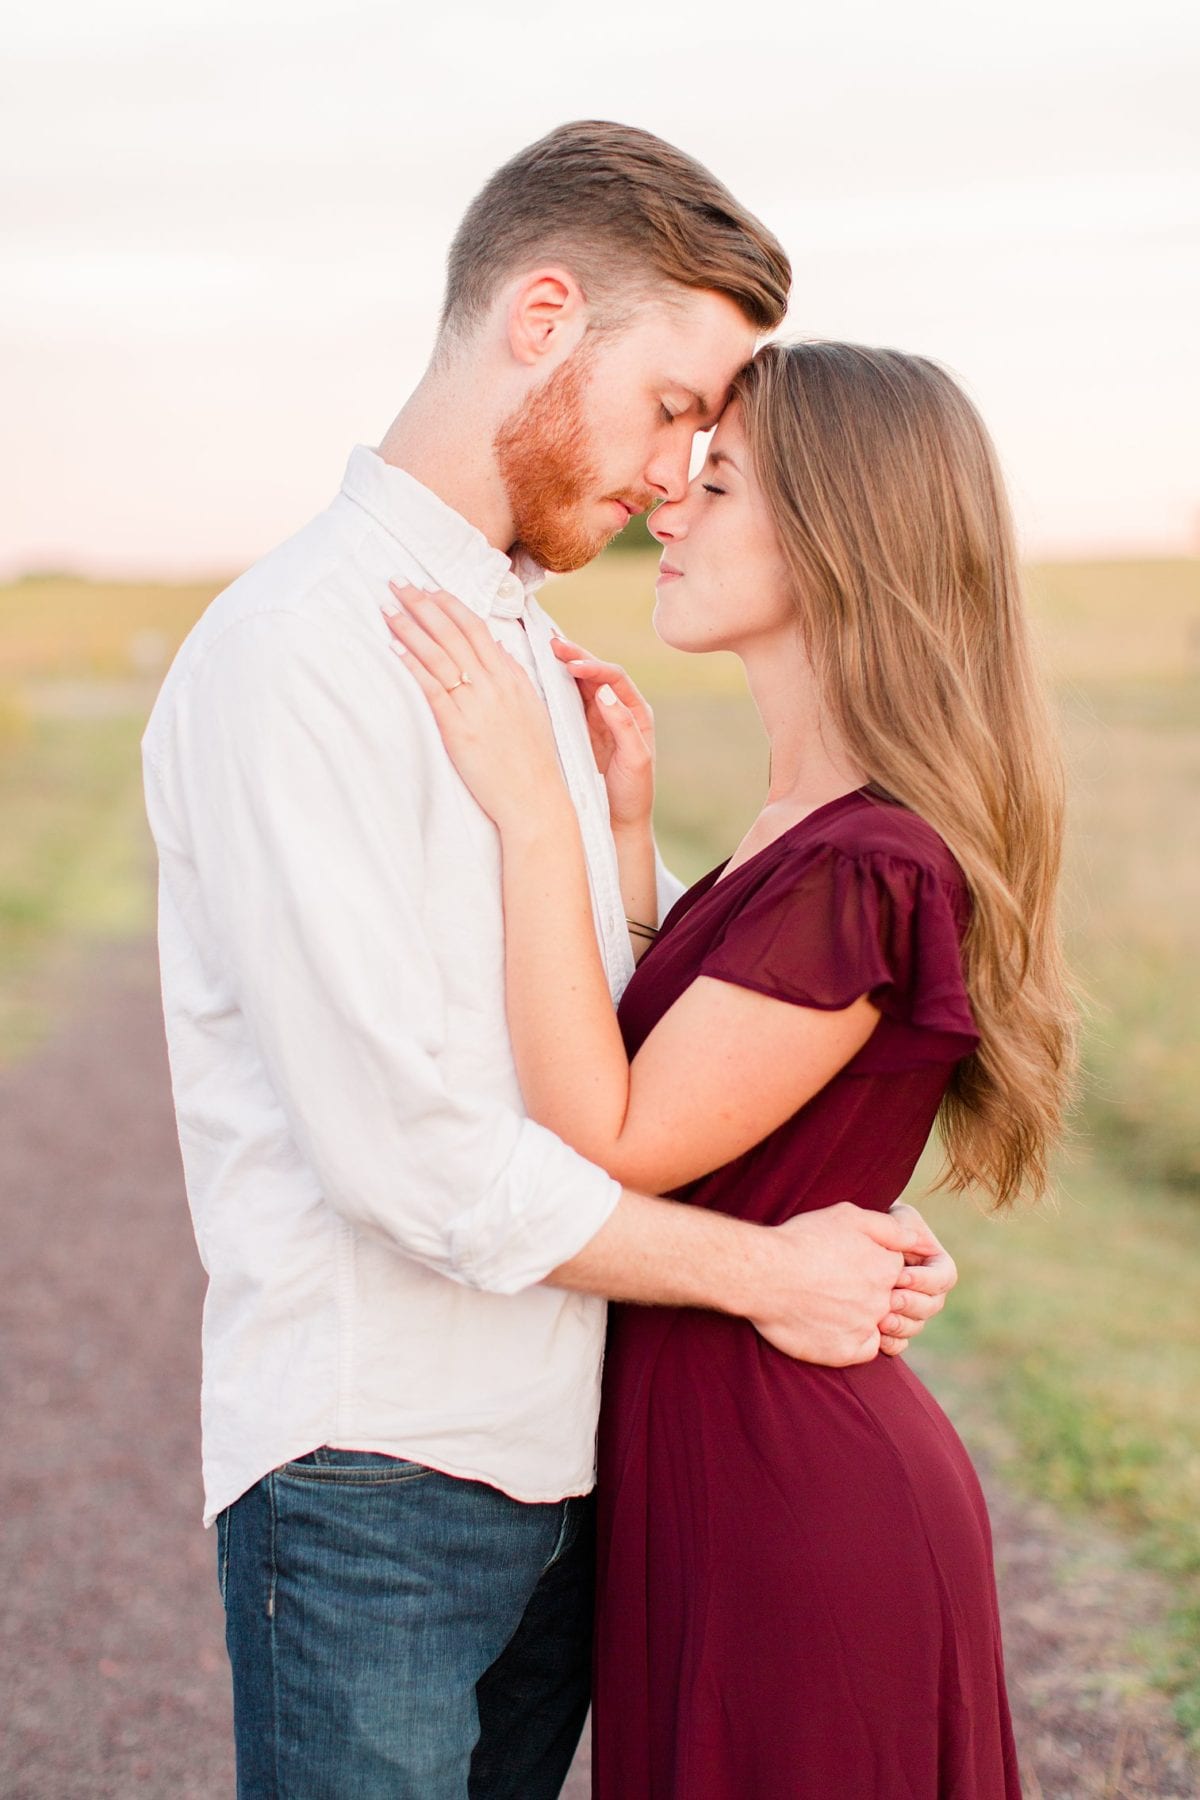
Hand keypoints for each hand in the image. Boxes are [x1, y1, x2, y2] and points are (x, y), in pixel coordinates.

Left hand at [383, 584, 564, 832]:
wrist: (535, 798)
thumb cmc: (531, 759)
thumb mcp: (530, 708)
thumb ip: (513, 675)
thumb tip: (497, 649)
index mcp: (512, 676)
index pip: (476, 628)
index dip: (448, 604)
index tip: (428, 589)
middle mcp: (494, 684)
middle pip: (453, 632)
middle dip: (422, 604)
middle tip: (397, 582)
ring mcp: (477, 705)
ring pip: (439, 654)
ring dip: (410, 627)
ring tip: (386, 607)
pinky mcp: (460, 728)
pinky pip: (432, 689)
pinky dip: (412, 665)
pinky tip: (394, 648)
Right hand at [550, 635, 654, 830]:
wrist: (620, 821)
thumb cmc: (634, 793)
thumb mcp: (636, 760)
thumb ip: (624, 727)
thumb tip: (605, 693)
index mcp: (635, 712)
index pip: (615, 679)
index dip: (595, 668)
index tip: (574, 664)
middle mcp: (617, 710)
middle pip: (596, 674)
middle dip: (575, 656)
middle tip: (553, 643)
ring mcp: (597, 719)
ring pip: (580, 684)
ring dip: (563, 666)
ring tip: (545, 649)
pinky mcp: (580, 731)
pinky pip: (567, 703)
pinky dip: (555, 686)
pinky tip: (541, 675)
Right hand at [749, 1202, 928, 1365]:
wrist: (765, 1274)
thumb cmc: (803, 1240)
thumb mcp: (848, 1216)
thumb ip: (892, 1228)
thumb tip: (921, 1241)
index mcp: (888, 1267)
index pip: (899, 1271)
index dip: (874, 1266)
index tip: (850, 1264)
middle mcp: (884, 1299)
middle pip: (891, 1299)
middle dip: (871, 1293)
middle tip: (838, 1285)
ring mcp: (867, 1327)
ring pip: (882, 1326)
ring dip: (865, 1318)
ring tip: (834, 1305)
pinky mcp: (848, 1351)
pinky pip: (867, 1350)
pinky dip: (855, 1341)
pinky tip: (834, 1325)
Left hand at [877, 1200, 957, 1356]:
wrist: (847, 1240)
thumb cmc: (872, 1222)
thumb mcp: (891, 1217)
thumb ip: (903, 1227)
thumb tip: (911, 1242)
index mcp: (934, 1263)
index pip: (944, 1277)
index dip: (926, 1280)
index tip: (900, 1275)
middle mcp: (926, 1289)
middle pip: (932, 1306)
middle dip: (912, 1304)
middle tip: (889, 1299)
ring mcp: (909, 1310)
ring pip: (916, 1326)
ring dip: (901, 1325)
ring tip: (880, 1319)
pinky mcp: (890, 1326)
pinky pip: (899, 1344)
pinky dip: (891, 1343)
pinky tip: (876, 1335)